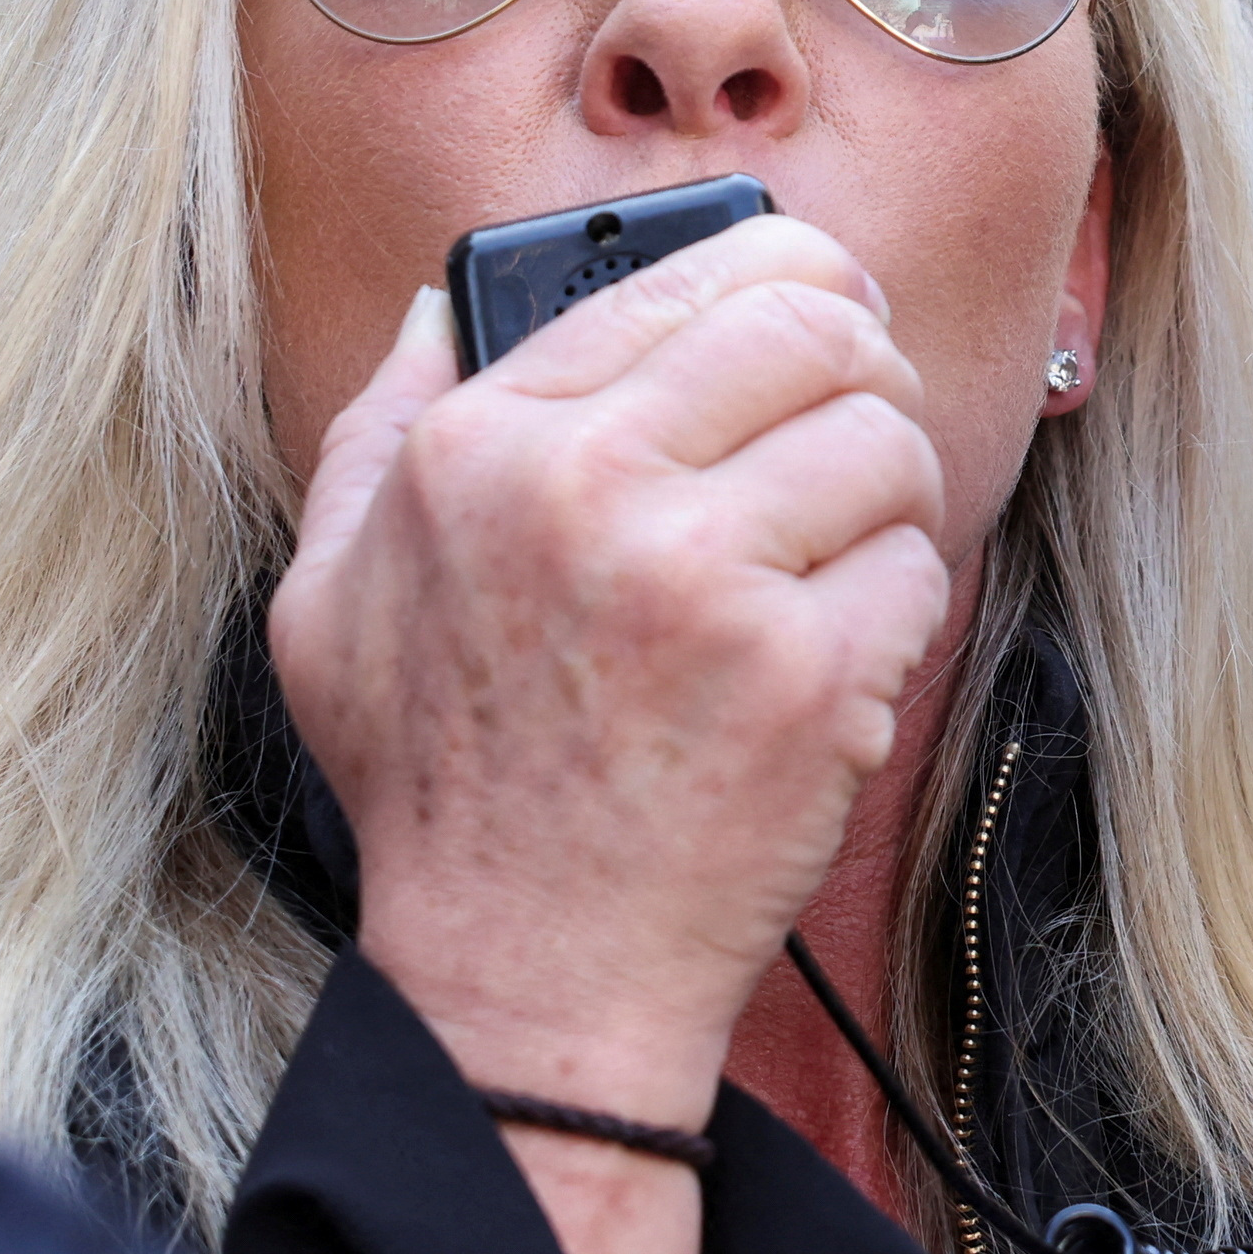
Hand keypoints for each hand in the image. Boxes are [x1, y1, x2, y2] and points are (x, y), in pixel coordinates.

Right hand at [269, 216, 953, 1121]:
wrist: (527, 977)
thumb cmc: (443, 790)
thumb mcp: (334, 595)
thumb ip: (384, 427)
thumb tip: (438, 302)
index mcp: (482, 446)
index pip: (687, 277)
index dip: (788, 275)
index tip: (828, 305)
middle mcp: (589, 489)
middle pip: (816, 325)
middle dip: (862, 369)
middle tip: (856, 427)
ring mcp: (705, 580)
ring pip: (888, 440)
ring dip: (885, 500)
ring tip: (827, 566)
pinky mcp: (807, 673)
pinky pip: (918, 567)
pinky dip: (895, 613)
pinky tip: (827, 665)